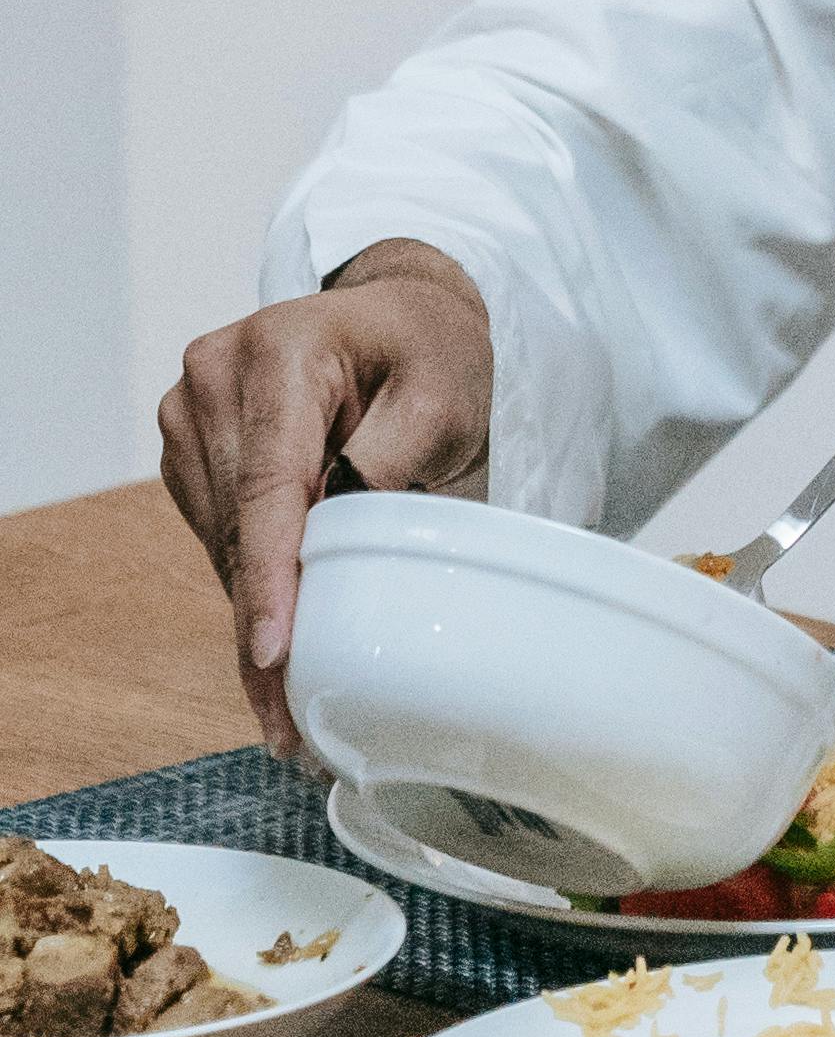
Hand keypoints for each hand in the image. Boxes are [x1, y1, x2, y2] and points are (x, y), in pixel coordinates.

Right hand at [158, 247, 495, 749]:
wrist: (400, 314)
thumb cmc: (429, 349)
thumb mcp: (440, 392)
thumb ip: (388, 455)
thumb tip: (341, 530)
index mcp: (278, 352)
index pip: (267, 485)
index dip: (268, 578)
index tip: (270, 652)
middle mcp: (215, 375)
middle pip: (236, 527)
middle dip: (261, 627)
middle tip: (289, 721)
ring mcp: (192, 409)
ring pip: (219, 542)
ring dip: (251, 619)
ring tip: (284, 705)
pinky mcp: (191, 446)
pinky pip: (217, 535)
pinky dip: (248, 587)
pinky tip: (276, 637)